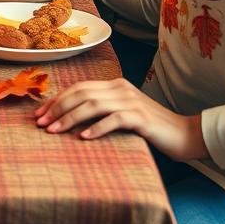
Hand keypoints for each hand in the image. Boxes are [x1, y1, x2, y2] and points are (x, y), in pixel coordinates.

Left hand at [34, 78, 206, 160]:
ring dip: (70, 118)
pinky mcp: (141, 117)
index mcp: (114, 85)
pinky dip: (97, 128)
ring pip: (92, 105)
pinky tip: (83, 138)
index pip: (78, 88)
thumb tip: (72, 119)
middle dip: (57, 107)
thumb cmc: (151, 128)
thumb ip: (102, 111)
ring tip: (54, 130)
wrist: (186, 135)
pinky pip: (114, 120)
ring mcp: (131, 101)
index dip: (57, 99)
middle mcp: (120, 89)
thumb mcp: (123, 114)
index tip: (39, 114)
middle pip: (81, 93)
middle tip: (40, 123)